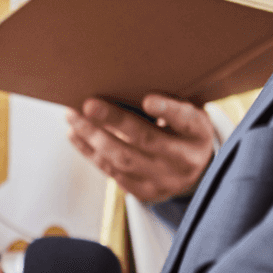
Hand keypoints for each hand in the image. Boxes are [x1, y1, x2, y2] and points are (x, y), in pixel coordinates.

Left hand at [67, 95, 215, 202]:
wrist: (192, 176)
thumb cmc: (182, 132)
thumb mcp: (188, 116)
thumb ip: (169, 102)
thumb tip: (129, 79)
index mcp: (199, 134)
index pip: (186, 120)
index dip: (168, 110)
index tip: (148, 99)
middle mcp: (185, 159)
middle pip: (146, 139)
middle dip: (115, 120)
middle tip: (89, 104)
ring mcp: (164, 180)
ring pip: (123, 159)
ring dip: (93, 136)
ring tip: (73, 117)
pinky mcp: (144, 192)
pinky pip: (112, 172)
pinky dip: (90, 152)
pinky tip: (75, 134)